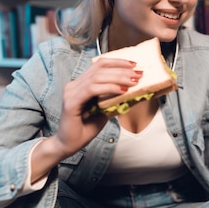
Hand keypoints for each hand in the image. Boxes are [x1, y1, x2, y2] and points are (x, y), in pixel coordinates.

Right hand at [31, 57, 142, 180]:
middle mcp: (74, 85)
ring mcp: (71, 92)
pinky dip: (109, 88)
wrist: (69, 145)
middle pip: (100, 68)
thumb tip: (134, 90)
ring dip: (118, 78)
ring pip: (97, 77)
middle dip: (122, 70)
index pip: (99, 65)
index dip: (117, 62)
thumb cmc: (86, 128)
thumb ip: (115, 98)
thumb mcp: (105, 110)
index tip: (134, 64)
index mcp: (81, 84)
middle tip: (139, 74)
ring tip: (133, 82)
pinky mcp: (71, 102)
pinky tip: (121, 91)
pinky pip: (92, 89)